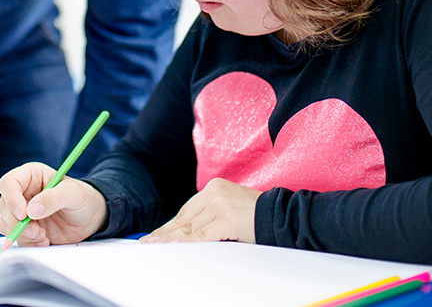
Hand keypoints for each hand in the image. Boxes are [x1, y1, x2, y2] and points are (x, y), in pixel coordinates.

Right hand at [0, 162, 107, 246]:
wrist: (91, 218)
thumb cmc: (83, 198)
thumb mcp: (73, 193)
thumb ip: (54, 198)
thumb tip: (32, 210)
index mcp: (31, 176)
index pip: (9, 183)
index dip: (11, 199)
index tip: (23, 214)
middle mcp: (22, 193)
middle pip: (4, 206)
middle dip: (18, 222)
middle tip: (37, 231)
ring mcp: (22, 211)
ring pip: (6, 223)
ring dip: (22, 234)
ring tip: (44, 236)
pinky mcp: (25, 228)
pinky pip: (16, 237)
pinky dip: (28, 242)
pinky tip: (44, 241)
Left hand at [140, 178, 258, 243]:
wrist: (282, 215)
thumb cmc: (258, 215)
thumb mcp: (231, 208)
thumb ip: (212, 214)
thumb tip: (188, 231)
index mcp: (214, 187)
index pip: (187, 210)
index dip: (171, 224)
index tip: (157, 234)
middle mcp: (215, 192)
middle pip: (185, 218)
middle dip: (166, 232)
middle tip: (149, 242)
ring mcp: (220, 205)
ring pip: (190, 227)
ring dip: (171, 239)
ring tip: (156, 246)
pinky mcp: (227, 219)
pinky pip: (202, 235)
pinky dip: (186, 242)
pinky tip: (173, 245)